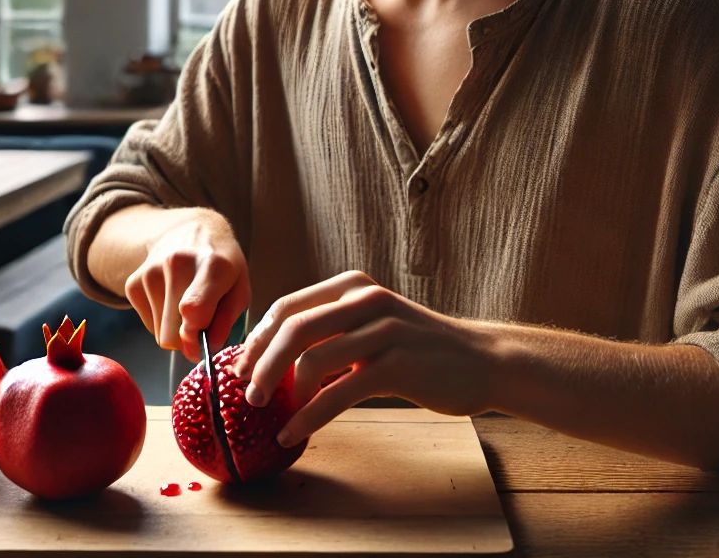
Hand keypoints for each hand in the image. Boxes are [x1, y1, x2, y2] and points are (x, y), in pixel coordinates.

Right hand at [123, 208, 249, 363]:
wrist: (191, 230)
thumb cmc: (222, 265)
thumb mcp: (240, 288)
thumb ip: (227, 321)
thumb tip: (205, 349)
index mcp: (211, 264)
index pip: (194, 310)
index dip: (196, 337)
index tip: (202, 344)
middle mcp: (177, 263)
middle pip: (171, 334)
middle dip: (187, 340)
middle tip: (202, 322)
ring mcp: (150, 271)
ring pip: (159, 334)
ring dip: (175, 329)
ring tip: (187, 302)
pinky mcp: (133, 282)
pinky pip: (148, 325)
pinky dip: (162, 320)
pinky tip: (172, 297)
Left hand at [230, 270, 493, 446]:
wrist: (480, 361)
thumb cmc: (418, 348)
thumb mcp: (372, 325)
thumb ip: (332, 332)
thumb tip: (275, 361)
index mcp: (352, 287)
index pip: (288, 306)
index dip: (258, 337)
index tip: (239, 366)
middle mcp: (364, 300)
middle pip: (293, 328)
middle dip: (261, 363)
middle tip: (246, 393)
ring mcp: (382, 330)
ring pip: (313, 358)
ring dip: (282, 392)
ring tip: (270, 416)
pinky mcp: (396, 364)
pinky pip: (339, 391)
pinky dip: (310, 415)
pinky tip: (295, 432)